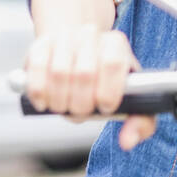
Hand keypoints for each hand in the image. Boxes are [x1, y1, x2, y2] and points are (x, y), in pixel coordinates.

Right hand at [24, 23, 157, 150]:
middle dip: (82, 104)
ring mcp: (64, 37)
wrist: (76, 55)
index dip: (108, 91)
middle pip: (85, 73)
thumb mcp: (130, 99)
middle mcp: (91, 35)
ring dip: (60, 101)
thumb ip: (140, 123)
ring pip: (59, 72)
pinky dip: (39, 92)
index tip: (105, 107)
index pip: (113, 63)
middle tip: (82, 111)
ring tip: (65, 107)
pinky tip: (44, 102)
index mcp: (116, 44)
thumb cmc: (106, 83)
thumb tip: (127, 141)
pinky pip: (37, 69)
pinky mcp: (40, 45)